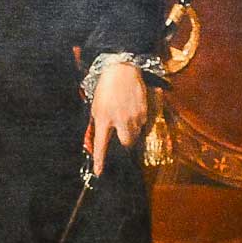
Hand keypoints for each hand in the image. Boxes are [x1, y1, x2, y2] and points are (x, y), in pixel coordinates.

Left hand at [86, 58, 153, 178]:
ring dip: (131, 132)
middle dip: (124, 144)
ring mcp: (134, 116)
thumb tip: (99, 140)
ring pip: (135, 134)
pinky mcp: (145, 111)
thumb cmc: (106, 89)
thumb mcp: (96, 107)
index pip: (102, 145)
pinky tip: (132, 110)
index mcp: (104, 118)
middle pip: (126, 144)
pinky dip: (137, 122)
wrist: (122, 70)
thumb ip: (98, 124)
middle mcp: (120, 119)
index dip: (100, 160)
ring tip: (125, 116)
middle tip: (120, 135)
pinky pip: (142, 124)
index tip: (99, 172)